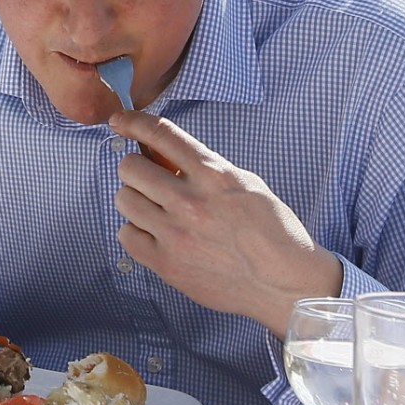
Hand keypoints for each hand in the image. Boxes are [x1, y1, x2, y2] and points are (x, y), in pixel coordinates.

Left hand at [109, 111, 342, 339]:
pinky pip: (126, 235)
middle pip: (130, 168)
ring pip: (124, 200)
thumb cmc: (272, 232)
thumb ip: (205, 169)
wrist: (284, 283)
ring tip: (154, 209)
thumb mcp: (244, 183)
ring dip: (135, 199)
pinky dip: (136, 231)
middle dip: (136, 169)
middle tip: (148, 180)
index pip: (161, 134)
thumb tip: (165, 157)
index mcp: (213, 174)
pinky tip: (154, 233)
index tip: (119, 121)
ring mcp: (176, 234)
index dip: (133, 122)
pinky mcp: (167, 264)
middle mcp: (190, 201)